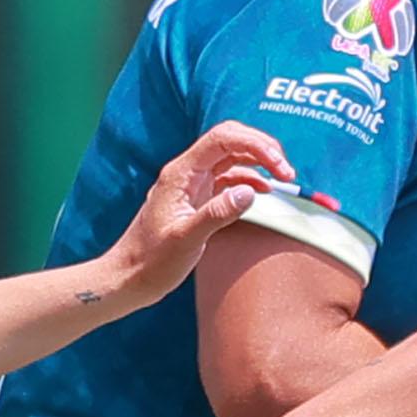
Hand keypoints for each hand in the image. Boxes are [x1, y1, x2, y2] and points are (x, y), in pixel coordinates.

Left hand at [102, 121, 292, 306]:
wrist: (130, 277)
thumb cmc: (151, 261)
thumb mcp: (186, 239)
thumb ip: (217, 213)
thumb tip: (250, 192)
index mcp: (181, 174)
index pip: (223, 139)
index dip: (256, 145)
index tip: (279, 165)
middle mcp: (188, 173)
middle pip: (231, 140)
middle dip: (262, 148)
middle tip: (286, 171)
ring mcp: (194, 185)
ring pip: (233, 158)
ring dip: (260, 163)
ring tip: (283, 180)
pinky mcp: (199, 199)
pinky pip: (230, 179)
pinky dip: (251, 180)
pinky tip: (264, 192)